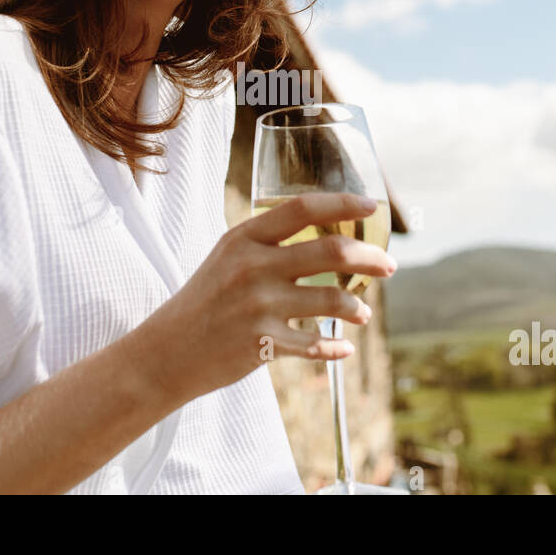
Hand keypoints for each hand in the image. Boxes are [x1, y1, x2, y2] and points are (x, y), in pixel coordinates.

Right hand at [136, 193, 396, 404]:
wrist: (166, 351)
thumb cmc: (204, 299)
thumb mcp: (226, 256)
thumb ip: (267, 242)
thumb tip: (326, 232)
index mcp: (244, 238)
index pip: (302, 208)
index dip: (343, 203)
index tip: (371, 205)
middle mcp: (253, 268)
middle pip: (330, 252)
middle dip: (370, 258)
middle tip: (389, 265)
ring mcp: (258, 308)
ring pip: (332, 301)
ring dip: (357, 308)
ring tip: (362, 313)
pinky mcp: (262, 345)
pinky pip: (315, 346)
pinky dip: (336, 348)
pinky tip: (344, 347)